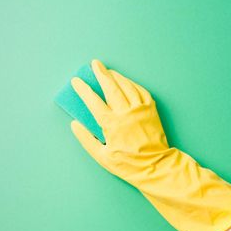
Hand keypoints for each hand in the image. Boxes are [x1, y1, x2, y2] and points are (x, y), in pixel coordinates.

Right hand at [71, 59, 230, 230]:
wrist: (155, 166)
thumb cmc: (127, 164)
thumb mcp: (102, 157)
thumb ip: (86, 139)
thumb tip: (74, 124)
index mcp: (111, 124)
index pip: (93, 101)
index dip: (83, 89)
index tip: (76, 81)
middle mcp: (126, 113)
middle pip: (111, 87)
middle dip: (101, 74)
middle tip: (94, 64)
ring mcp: (140, 109)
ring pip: (126, 85)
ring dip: (116, 76)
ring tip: (108, 70)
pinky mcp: (151, 109)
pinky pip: (140, 90)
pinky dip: (131, 83)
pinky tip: (125, 81)